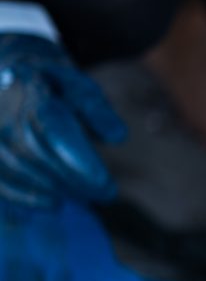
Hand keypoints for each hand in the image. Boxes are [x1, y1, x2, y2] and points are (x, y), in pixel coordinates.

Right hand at [0, 34, 125, 207]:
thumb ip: (99, 111)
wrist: (12, 76)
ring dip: (54, 188)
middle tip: (107, 194)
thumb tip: (119, 137)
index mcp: (32, 90)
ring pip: (17, 167)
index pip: (54, 128)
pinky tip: (53, 205)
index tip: (105, 183)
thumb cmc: (56, 88)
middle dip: (74, 179)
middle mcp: (2, 109)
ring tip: (86, 196)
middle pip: (36, 152)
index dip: (79, 159)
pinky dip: (25, 196)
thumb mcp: (82, 89)